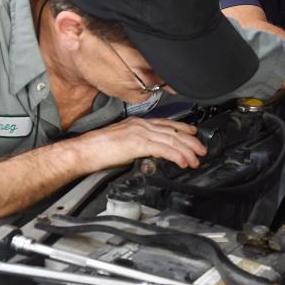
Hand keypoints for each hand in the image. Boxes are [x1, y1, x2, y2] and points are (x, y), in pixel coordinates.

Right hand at [78, 117, 206, 169]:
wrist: (83, 151)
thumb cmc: (97, 150)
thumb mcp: (123, 144)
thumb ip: (138, 145)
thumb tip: (151, 153)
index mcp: (137, 123)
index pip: (166, 123)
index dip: (183, 128)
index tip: (193, 133)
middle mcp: (141, 124)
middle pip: (173, 131)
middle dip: (190, 141)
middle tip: (201, 150)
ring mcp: (140, 132)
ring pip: (172, 139)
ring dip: (187, 150)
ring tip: (196, 159)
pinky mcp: (138, 143)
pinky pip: (163, 148)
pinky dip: (176, 155)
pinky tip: (183, 161)